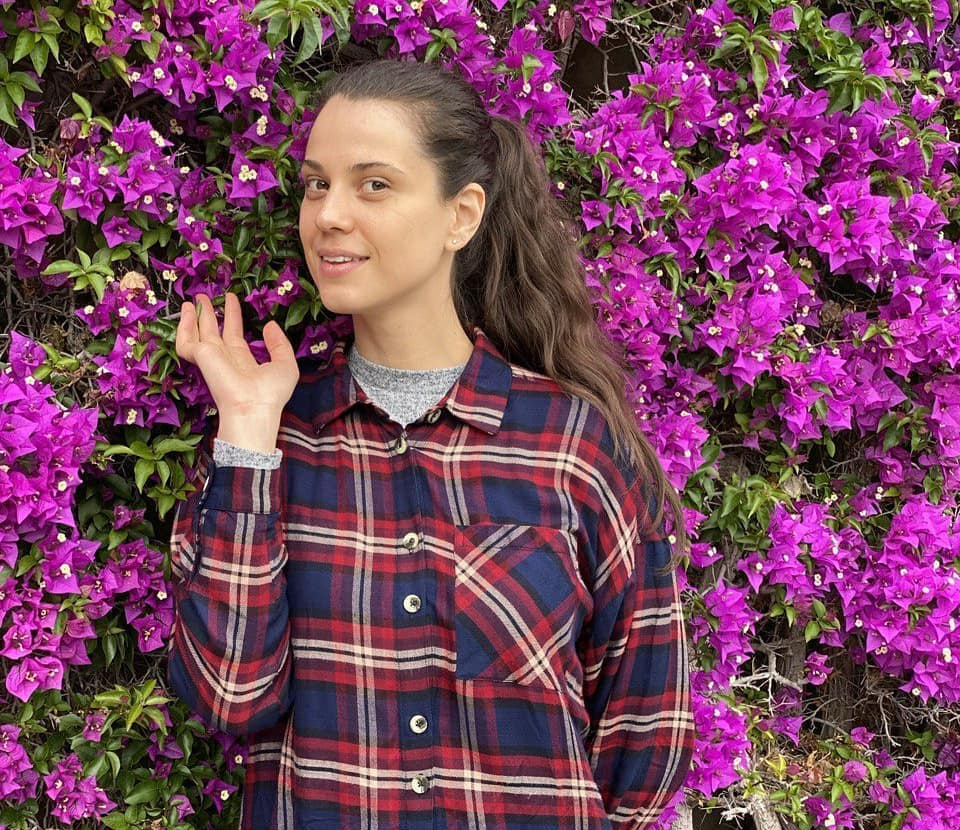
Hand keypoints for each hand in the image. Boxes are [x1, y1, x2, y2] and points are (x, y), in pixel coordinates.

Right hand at [175, 292, 299, 451]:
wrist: (253, 407)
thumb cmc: (271, 392)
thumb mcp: (285, 364)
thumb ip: (279, 344)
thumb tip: (269, 324)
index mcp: (243, 360)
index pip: (234, 333)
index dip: (233, 315)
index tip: (232, 298)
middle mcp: (224, 358)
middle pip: (214, 330)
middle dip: (209, 313)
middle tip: (204, 295)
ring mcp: (211, 358)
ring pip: (198, 333)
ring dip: (194, 316)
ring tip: (192, 299)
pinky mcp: (201, 357)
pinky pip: (186, 341)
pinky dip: (184, 327)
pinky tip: (187, 311)